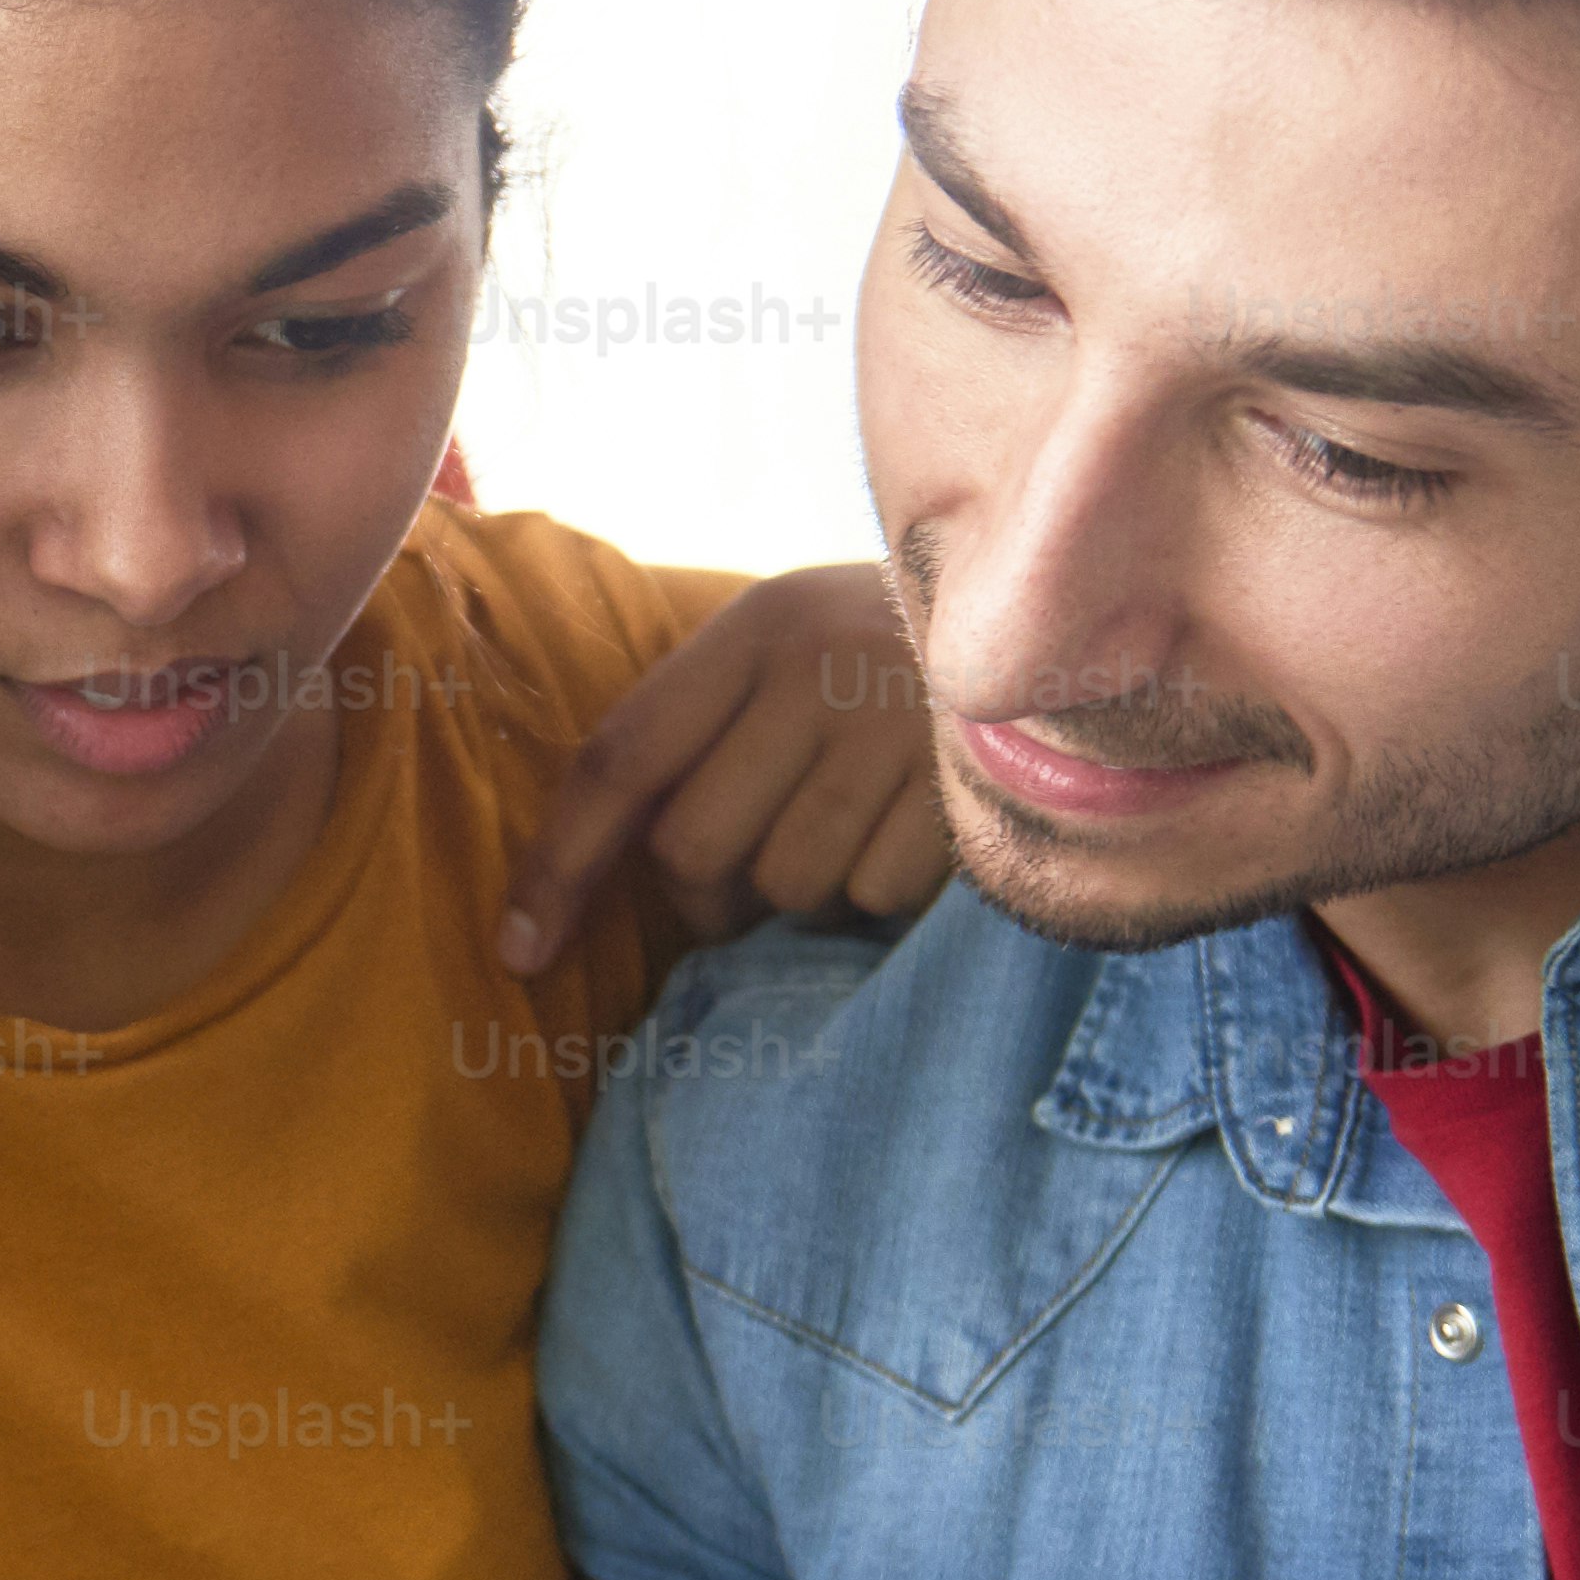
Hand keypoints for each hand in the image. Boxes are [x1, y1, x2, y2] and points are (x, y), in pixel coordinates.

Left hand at [495, 559, 947, 973]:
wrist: (1063, 626)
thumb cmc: (886, 669)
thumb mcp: (787, 660)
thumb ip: (699, 737)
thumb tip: (606, 878)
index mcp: (751, 630)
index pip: (620, 759)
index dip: (556, 865)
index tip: (517, 953)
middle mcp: (817, 664)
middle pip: (693, 848)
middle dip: (711, 892)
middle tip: (763, 861)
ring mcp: (897, 723)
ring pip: (786, 885)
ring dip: (807, 892)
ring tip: (857, 828)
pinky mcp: (965, 787)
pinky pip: (872, 898)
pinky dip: (882, 896)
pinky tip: (916, 836)